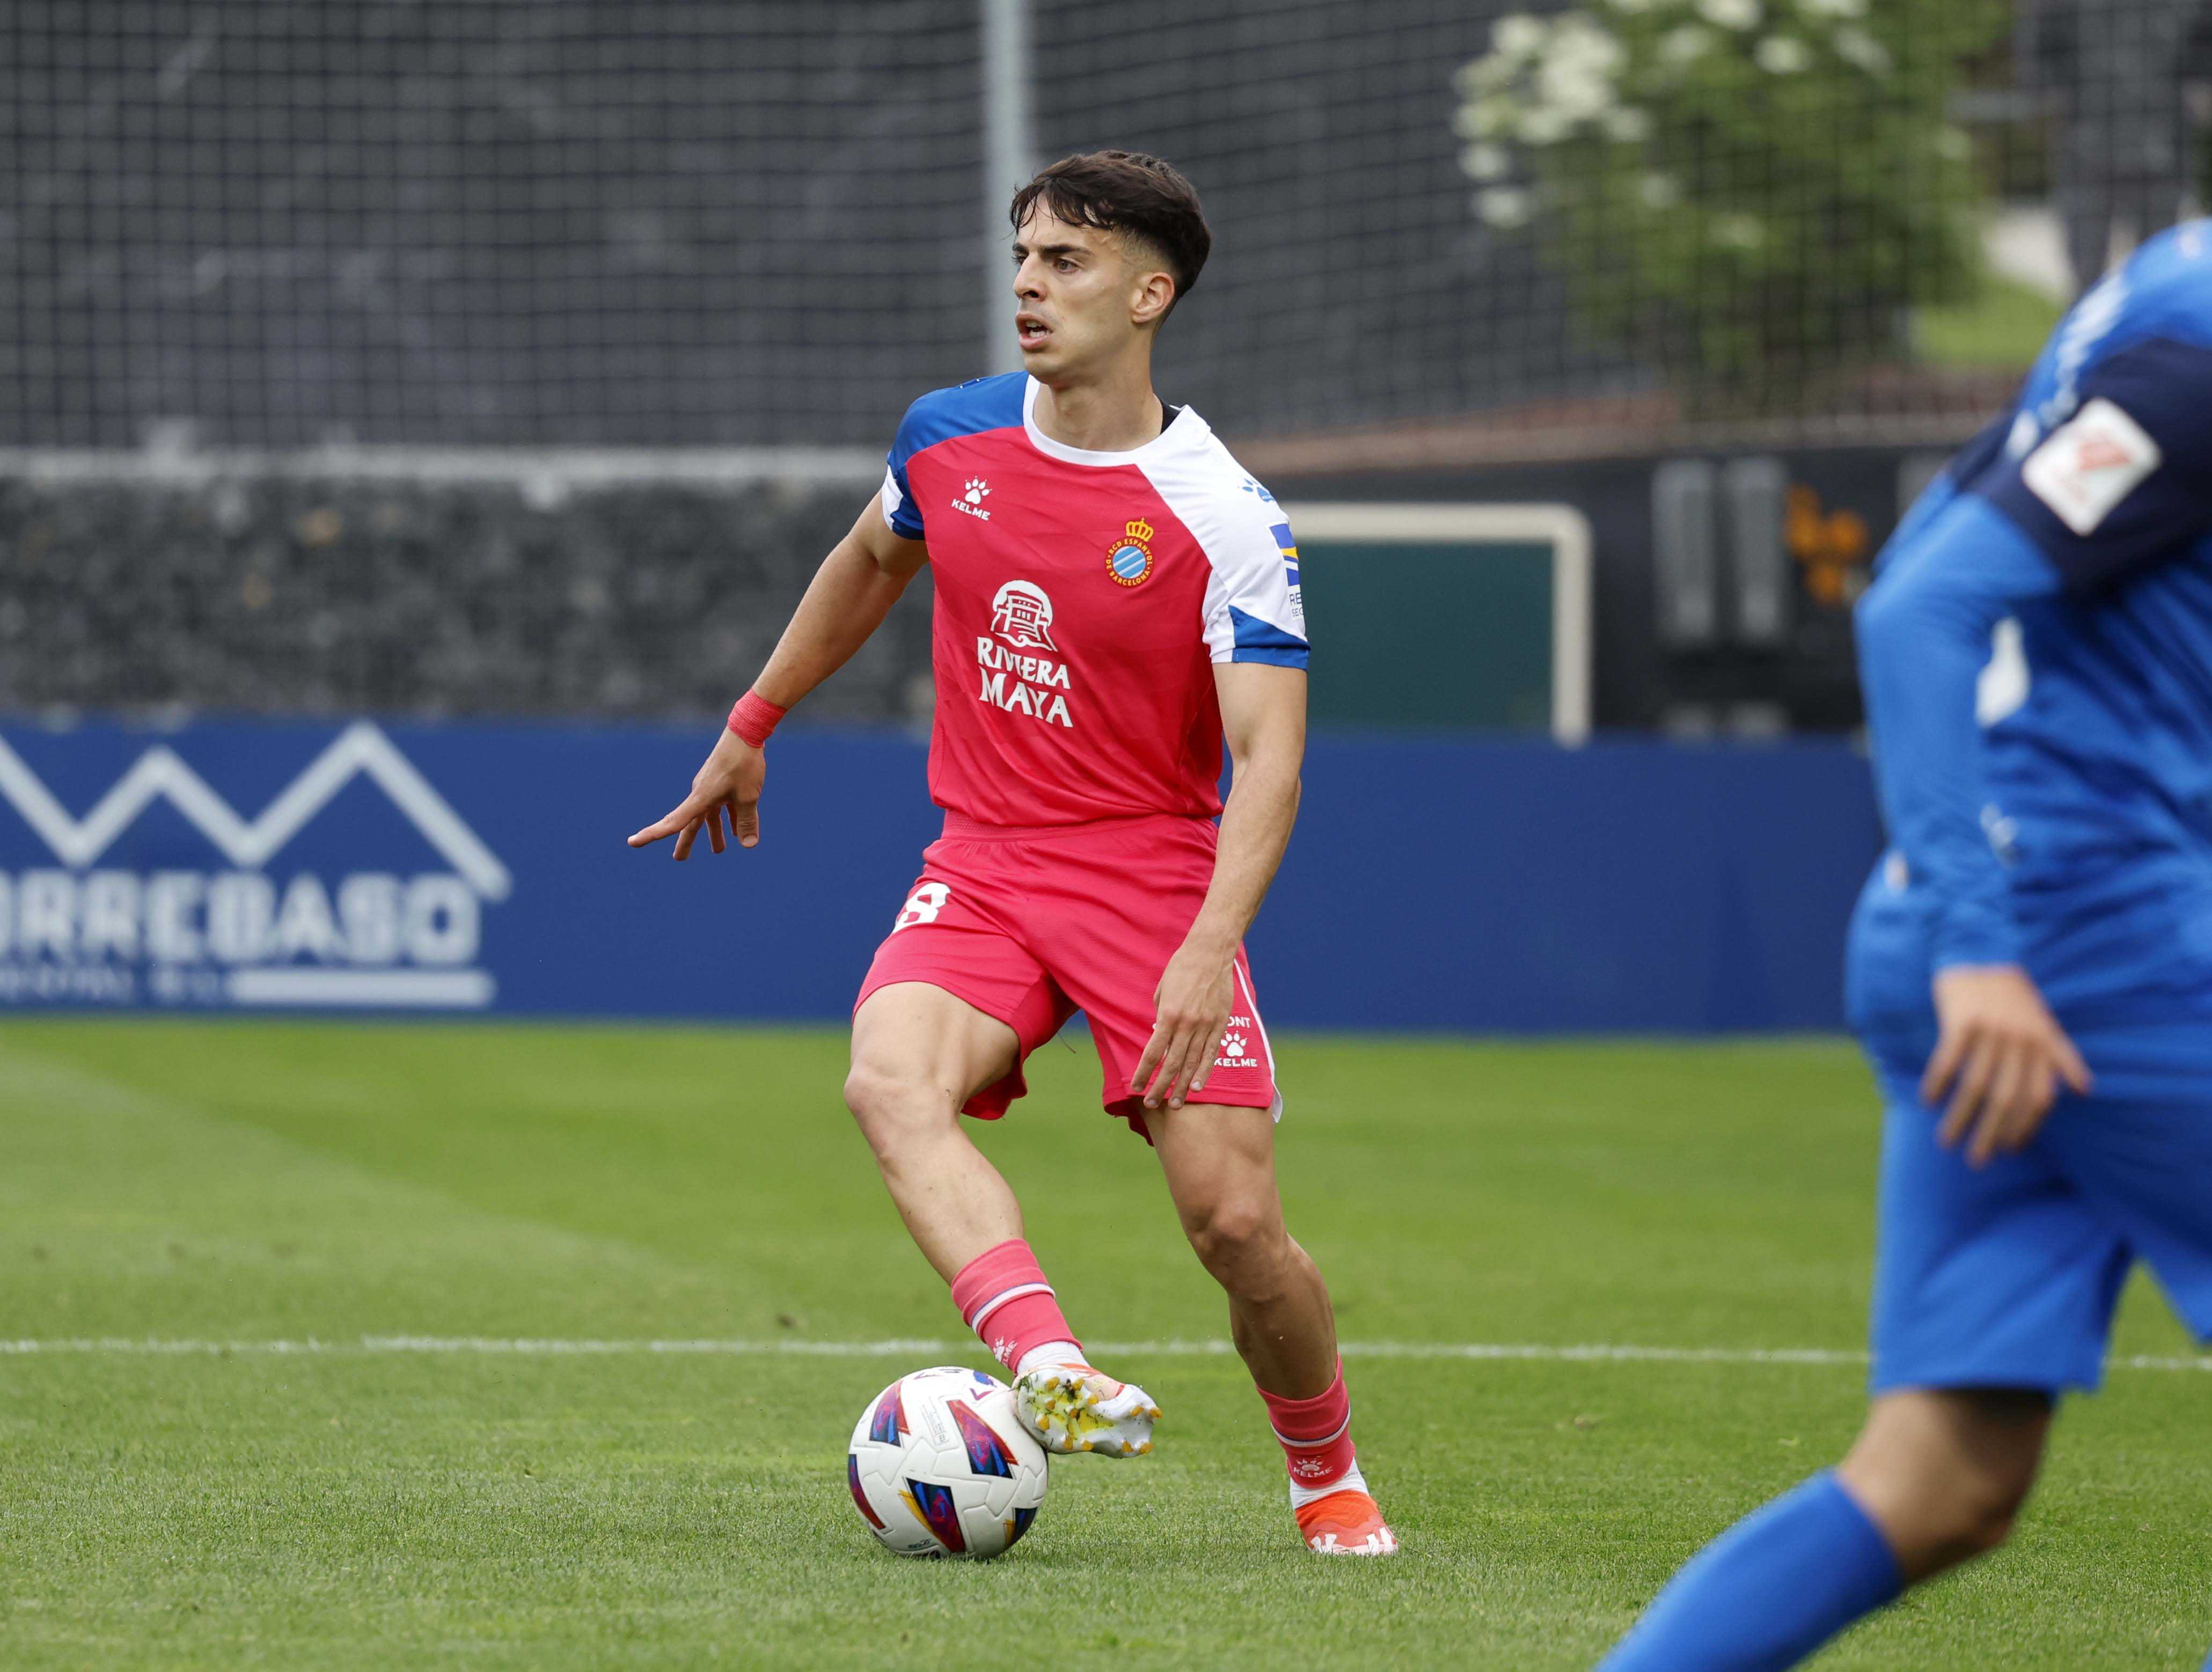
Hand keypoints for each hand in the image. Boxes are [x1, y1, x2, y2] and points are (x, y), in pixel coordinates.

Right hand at [626, 729, 765, 858]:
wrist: (746, 732)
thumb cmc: (744, 764)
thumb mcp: (749, 797)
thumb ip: (747, 821)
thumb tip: (748, 846)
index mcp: (700, 798)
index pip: (673, 822)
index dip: (652, 834)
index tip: (632, 842)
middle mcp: (700, 794)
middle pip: (690, 823)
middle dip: (686, 842)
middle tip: (679, 859)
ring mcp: (710, 787)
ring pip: (709, 815)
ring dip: (714, 832)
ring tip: (719, 850)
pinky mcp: (721, 782)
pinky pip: (722, 805)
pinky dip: (729, 817)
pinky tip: (737, 829)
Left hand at [1133, 936, 1236, 1111]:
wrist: (1210, 953)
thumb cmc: (1181, 968)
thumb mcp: (1161, 990)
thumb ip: (1160, 1014)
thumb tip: (1158, 1034)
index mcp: (1168, 1015)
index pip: (1153, 1052)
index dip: (1144, 1073)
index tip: (1136, 1087)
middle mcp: (1187, 1024)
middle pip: (1172, 1064)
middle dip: (1161, 1087)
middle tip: (1153, 1104)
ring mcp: (1205, 1025)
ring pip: (1192, 1063)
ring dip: (1183, 1086)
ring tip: (1176, 1104)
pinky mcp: (1220, 1024)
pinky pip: (1211, 1053)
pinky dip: (1204, 1071)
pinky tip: (1198, 1087)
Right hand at [1923, 964, 2091, 1166]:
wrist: (1981, 951)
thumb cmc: (2013, 993)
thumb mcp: (2045, 1022)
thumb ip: (2063, 1055)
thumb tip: (2084, 1089)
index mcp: (2042, 1044)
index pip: (2037, 1098)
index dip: (2024, 1128)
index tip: (2008, 1150)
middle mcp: (2020, 1040)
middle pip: (2005, 1099)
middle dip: (1991, 1135)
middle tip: (1976, 1161)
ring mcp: (1991, 1030)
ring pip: (1974, 1086)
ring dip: (1959, 1118)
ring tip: (1946, 1142)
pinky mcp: (1961, 1020)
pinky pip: (1947, 1061)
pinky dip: (1937, 1084)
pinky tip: (1927, 1101)